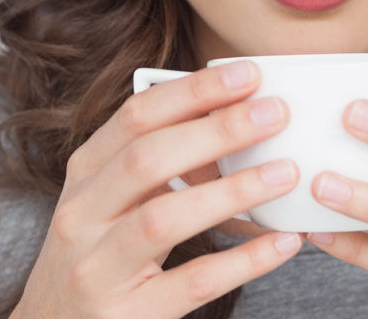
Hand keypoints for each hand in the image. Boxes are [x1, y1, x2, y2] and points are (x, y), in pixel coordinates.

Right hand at [14, 60, 303, 318]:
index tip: (246, 74)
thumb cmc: (95, 256)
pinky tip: (282, 243)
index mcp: (84, 176)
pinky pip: (192, 283)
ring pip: (164, 219)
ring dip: (230, 191)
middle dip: (216, 130)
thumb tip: (231, 121)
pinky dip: (241, 261)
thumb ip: (154, 165)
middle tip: (275, 112)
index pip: (134, 118)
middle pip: (148, 159)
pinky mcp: (128, 315)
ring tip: (285, 173)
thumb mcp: (108, 202)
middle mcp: (82, 216)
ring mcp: (98, 268)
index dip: (192, 92)